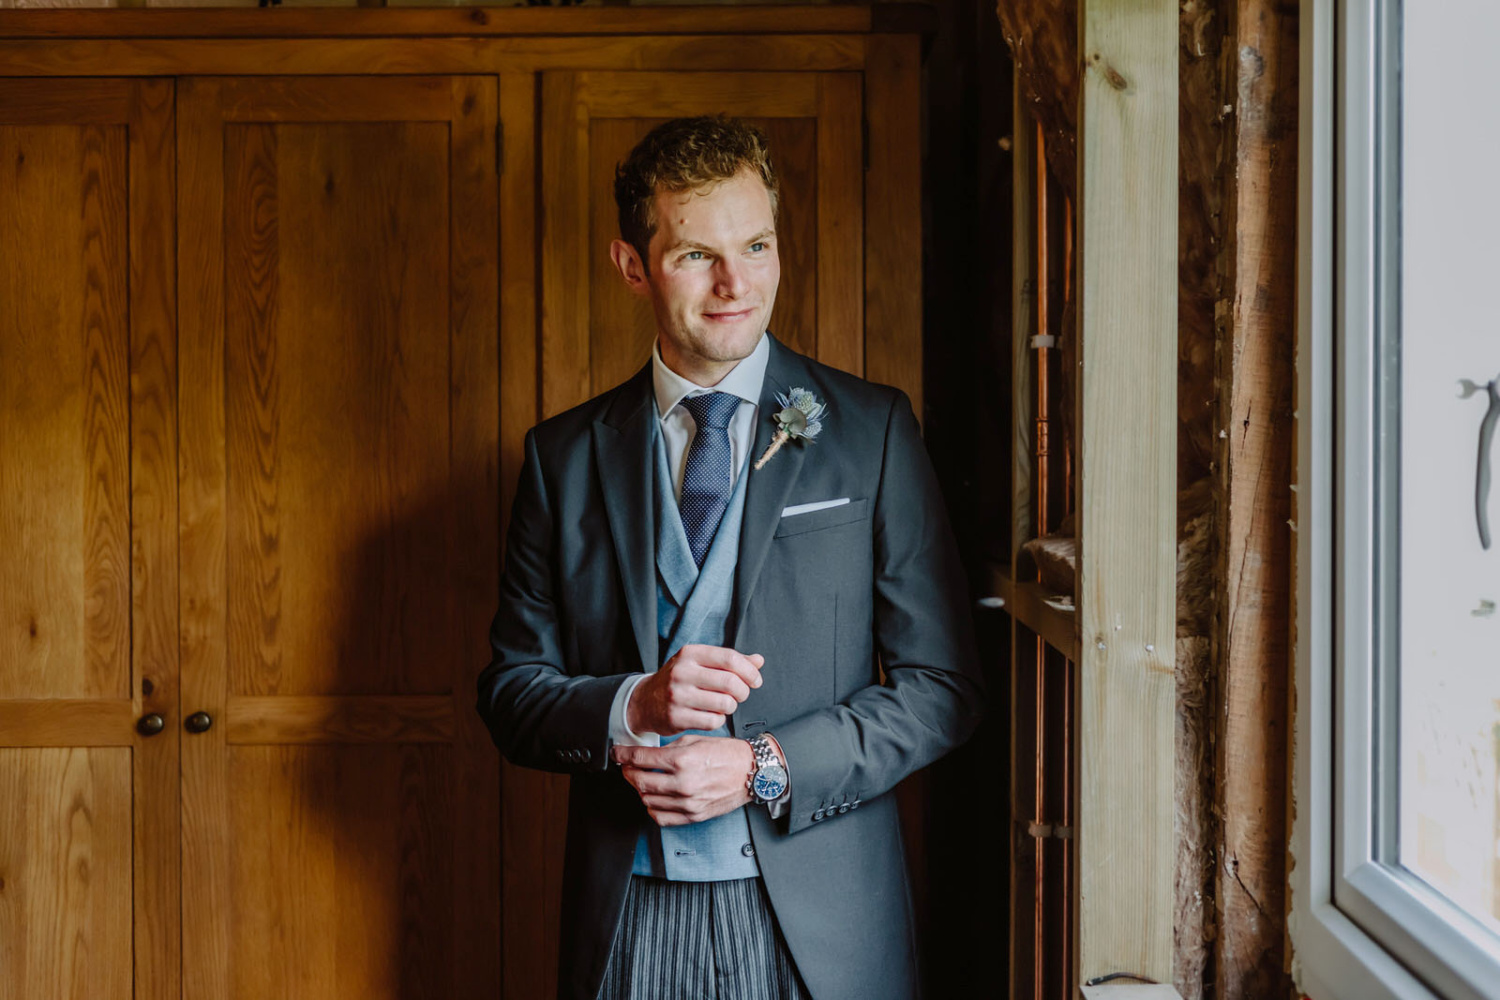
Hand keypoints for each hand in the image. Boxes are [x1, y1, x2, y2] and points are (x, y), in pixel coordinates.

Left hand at [613, 735, 754, 825]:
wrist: (751, 772)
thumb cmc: (727, 753)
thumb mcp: (695, 740)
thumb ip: (668, 749)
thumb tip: (646, 754)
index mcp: (682, 760)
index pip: (640, 759)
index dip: (623, 755)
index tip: (617, 753)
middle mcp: (683, 783)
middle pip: (639, 782)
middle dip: (628, 772)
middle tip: (627, 766)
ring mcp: (688, 803)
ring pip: (647, 801)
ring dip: (639, 790)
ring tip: (642, 780)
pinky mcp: (693, 815)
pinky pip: (661, 817)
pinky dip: (651, 808)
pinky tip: (654, 798)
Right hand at [626, 644, 763, 736]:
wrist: (645, 701)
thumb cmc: (680, 680)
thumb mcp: (700, 663)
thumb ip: (730, 661)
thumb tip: (759, 660)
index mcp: (690, 653)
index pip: (730, 658)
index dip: (749, 671)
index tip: (756, 680)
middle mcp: (682, 672)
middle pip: (731, 683)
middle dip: (744, 691)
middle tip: (741, 695)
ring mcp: (677, 696)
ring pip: (725, 704)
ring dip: (731, 707)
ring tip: (725, 704)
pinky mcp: (676, 718)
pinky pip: (713, 721)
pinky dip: (719, 720)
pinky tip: (712, 715)